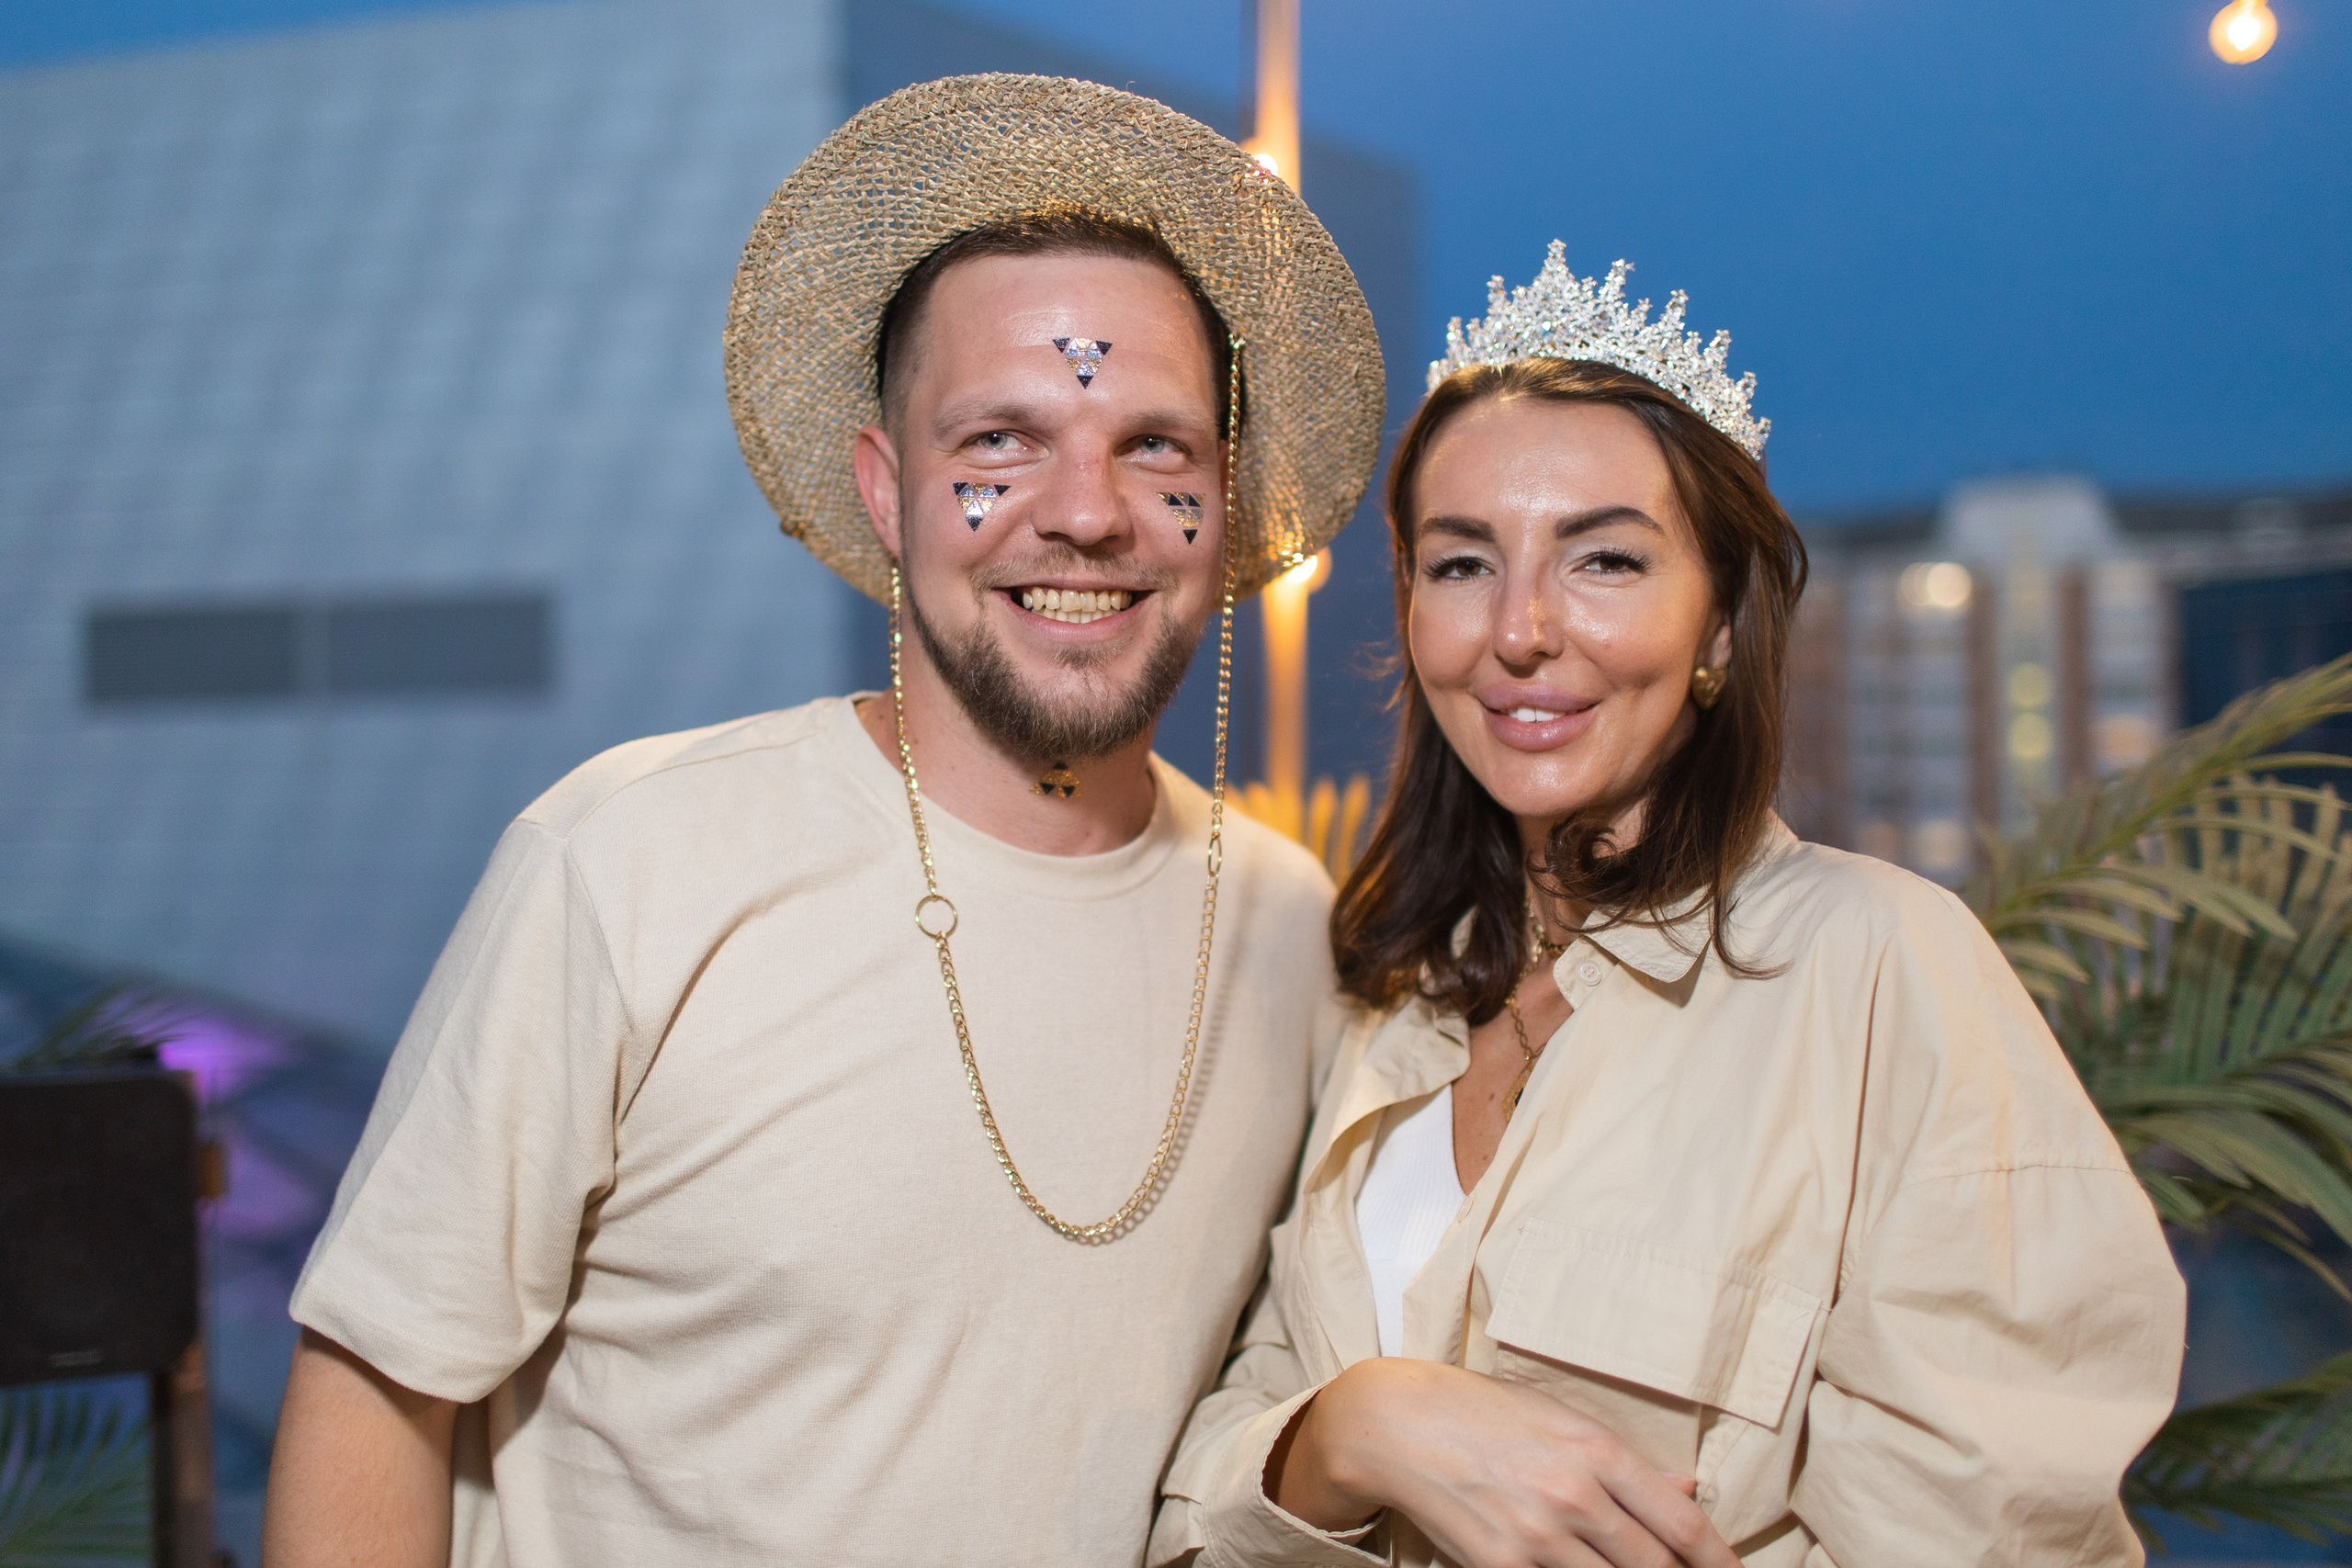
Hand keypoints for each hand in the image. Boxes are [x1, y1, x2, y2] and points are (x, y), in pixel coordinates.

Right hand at [1268, 1358, 1740, 1567]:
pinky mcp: (1501, 1567)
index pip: (1681, 1524)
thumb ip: (1624, 1460)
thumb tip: (1687, 1492)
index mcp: (1595, 1450)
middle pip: (1656, 1566)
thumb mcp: (1560, 1415)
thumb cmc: (1483, 1411)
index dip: (1718, 1559)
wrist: (1397, 1424)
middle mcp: (1574, 1497)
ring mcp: (1537, 1539)